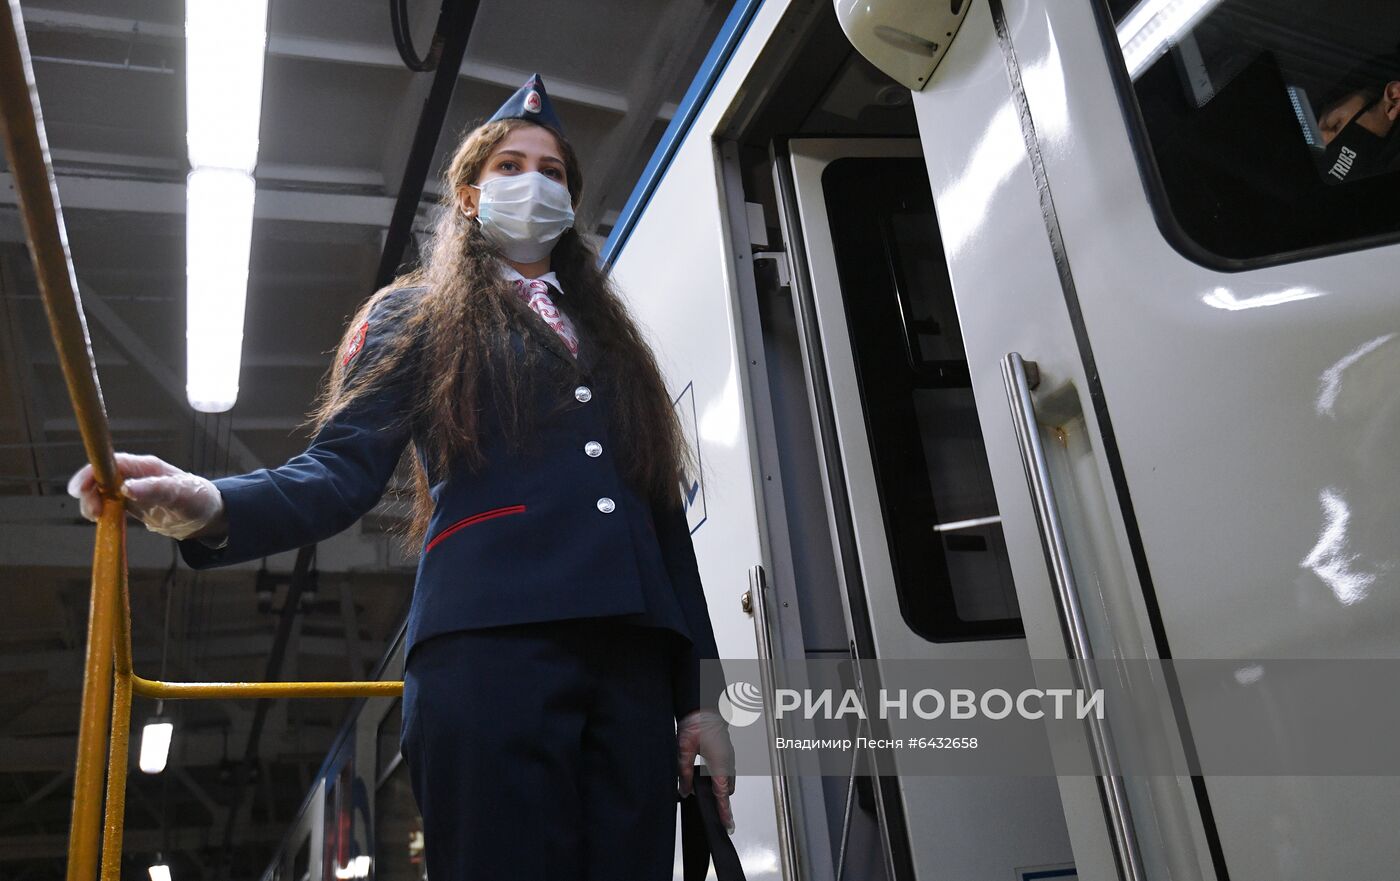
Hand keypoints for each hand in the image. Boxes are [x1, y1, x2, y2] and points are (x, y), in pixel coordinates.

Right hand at [67, 452, 225, 540]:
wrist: (208, 515)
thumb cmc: (198, 498)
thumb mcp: (179, 493)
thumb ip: (153, 489)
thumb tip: (125, 488)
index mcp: (146, 467)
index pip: (111, 463)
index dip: (91, 472)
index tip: (78, 489)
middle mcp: (136, 475)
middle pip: (100, 477)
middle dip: (90, 492)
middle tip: (92, 512)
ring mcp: (132, 489)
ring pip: (101, 492)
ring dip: (93, 503)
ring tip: (97, 517)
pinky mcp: (132, 504)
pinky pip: (109, 504)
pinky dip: (101, 512)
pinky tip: (102, 520)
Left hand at [677, 707, 735, 833]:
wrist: (705, 705)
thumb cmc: (697, 723)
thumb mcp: (684, 749)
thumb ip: (684, 773)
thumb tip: (684, 791)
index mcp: (719, 764)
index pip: (722, 794)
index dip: (724, 811)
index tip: (727, 825)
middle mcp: (727, 762)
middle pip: (726, 790)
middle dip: (720, 801)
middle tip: (714, 813)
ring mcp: (729, 757)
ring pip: (726, 780)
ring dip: (719, 789)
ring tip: (706, 795)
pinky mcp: (726, 753)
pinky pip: (725, 771)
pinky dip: (718, 779)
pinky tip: (706, 777)